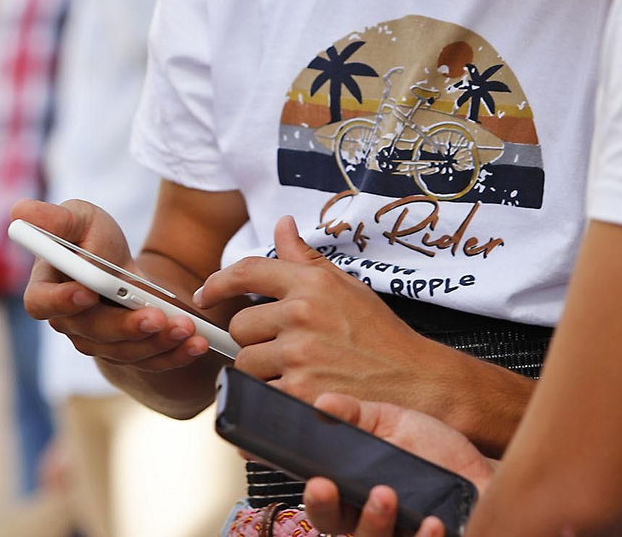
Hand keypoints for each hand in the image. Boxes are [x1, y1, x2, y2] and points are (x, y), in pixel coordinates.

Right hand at [12, 199, 214, 370]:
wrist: (124, 264)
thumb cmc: (92, 236)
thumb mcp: (80, 218)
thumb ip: (55, 218)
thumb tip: (18, 210)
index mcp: (47, 287)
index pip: (41, 303)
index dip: (61, 301)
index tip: (87, 291)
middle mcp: (68, 322)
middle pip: (90, 334)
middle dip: (124, 327)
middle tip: (154, 316)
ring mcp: (97, 342)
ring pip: (123, 352)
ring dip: (157, 342)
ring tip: (185, 326)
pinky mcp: (127, 353)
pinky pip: (150, 363)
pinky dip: (175, 355)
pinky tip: (196, 344)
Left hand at [195, 216, 447, 406]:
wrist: (415, 380)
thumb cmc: (381, 335)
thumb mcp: (346, 287)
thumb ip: (306, 258)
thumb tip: (282, 224)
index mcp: (311, 285)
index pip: (248, 271)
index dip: (218, 283)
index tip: (206, 294)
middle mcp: (302, 315)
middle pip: (240, 325)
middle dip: (253, 339)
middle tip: (279, 348)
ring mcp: (300, 355)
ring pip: (246, 363)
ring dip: (260, 371)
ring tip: (293, 372)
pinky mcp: (300, 391)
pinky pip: (262, 392)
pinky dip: (273, 396)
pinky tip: (298, 393)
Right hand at [302, 393, 496, 536]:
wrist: (476, 468)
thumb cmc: (427, 448)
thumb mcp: (390, 422)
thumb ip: (355, 414)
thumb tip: (322, 404)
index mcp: (356, 497)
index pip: (326, 509)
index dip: (319, 501)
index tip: (320, 483)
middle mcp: (377, 525)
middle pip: (353, 535)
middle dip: (356, 517)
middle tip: (374, 492)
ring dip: (381, 526)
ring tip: (392, 497)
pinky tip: (433, 523)